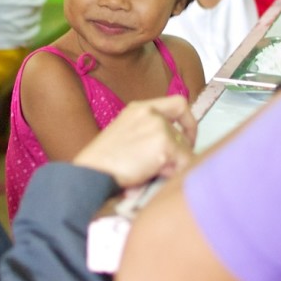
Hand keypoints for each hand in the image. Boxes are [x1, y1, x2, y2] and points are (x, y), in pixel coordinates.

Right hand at [73, 96, 195, 187]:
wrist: (92, 171)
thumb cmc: (104, 162)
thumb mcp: (126, 135)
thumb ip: (149, 133)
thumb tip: (176, 149)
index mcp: (139, 108)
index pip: (178, 103)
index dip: (188, 122)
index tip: (187, 139)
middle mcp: (150, 112)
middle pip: (182, 133)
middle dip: (178, 153)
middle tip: (163, 168)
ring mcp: (158, 126)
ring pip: (184, 149)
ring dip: (173, 165)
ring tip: (151, 173)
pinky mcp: (164, 143)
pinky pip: (184, 161)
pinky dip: (173, 173)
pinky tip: (153, 176)